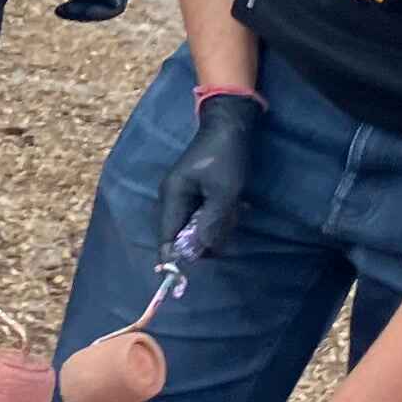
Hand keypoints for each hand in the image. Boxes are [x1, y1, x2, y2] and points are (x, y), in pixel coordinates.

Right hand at [152, 89, 262, 258]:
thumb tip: (199, 252)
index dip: (173, 259)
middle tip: (229, 224)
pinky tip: (235, 205)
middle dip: (206, 238)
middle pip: (182, 235)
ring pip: (196, 226)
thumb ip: (212, 223)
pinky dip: (219, 215)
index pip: (166, 237)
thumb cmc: (226, 157)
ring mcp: (183, 194)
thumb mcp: (224, 192)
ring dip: (217, 225)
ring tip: (235, 209)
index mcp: (172, 196)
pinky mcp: (195, 191)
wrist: (230, 124)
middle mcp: (172, 198)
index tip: (183, 277)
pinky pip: (204, 214)